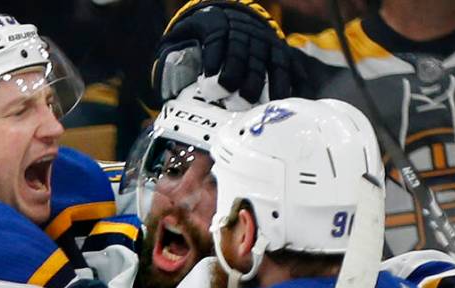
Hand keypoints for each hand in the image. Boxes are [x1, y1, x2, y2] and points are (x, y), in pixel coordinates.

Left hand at [154, 0, 294, 101]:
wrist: (231, 15)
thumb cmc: (202, 36)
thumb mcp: (182, 38)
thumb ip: (172, 59)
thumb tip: (162, 88)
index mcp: (216, 26)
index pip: (216, 41)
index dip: (214, 61)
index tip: (210, 83)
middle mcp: (244, 32)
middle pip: (244, 54)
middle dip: (241, 76)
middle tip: (237, 99)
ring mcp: (264, 41)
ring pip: (270, 60)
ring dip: (270, 83)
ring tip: (267, 105)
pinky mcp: (279, 51)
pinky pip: (290, 66)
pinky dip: (293, 82)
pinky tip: (293, 100)